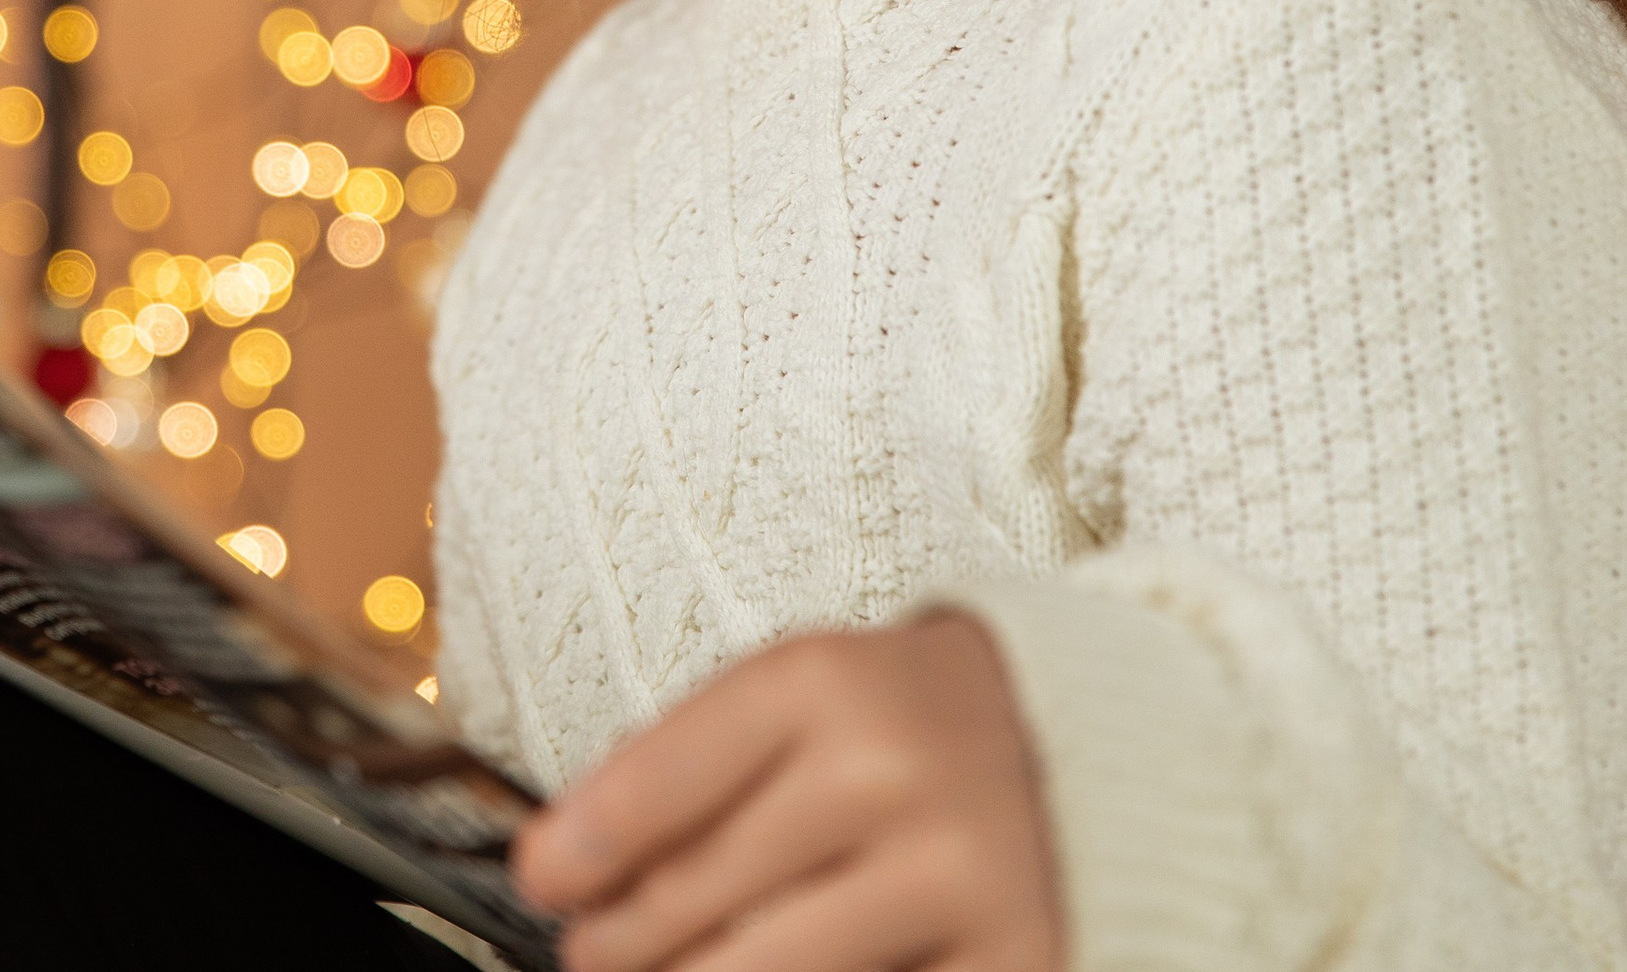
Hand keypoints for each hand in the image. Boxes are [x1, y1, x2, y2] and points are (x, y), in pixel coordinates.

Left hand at [511, 610, 1061, 971]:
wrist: (1083, 735)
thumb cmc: (901, 723)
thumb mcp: (800, 700)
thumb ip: (691, 769)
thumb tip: (566, 870)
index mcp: (821, 683)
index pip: (657, 782)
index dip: (578, 850)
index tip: (543, 885)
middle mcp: (888, 772)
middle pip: (696, 898)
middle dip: (618, 945)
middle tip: (593, 956)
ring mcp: (957, 875)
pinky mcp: (1014, 961)